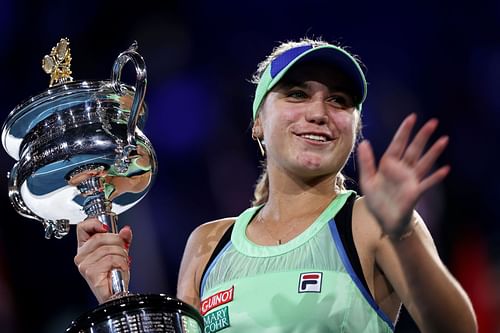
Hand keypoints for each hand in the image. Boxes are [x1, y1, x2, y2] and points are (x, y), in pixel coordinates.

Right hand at [74, 218, 131, 303]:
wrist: (115, 294)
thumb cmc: (114, 275)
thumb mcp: (119, 252)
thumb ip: (122, 239)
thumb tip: (126, 230)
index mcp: (85, 248)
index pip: (82, 227)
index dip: (94, 223)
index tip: (106, 228)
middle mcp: (81, 255)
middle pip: (101, 236)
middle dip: (118, 242)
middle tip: (122, 251)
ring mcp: (84, 264)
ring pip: (108, 248)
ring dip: (121, 255)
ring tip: (121, 263)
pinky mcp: (90, 272)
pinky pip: (111, 259)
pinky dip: (121, 263)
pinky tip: (119, 269)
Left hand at [356, 113, 449, 236]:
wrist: (384, 221)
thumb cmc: (377, 200)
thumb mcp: (367, 180)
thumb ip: (366, 162)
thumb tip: (364, 142)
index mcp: (389, 165)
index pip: (397, 145)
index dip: (404, 132)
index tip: (412, 118)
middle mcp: (402, 170)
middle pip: (414, 150)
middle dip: (423, 137)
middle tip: (433, 122)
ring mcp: (410, 181)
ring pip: (424, 163)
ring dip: (434, 152)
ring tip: (444, 139)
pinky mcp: (415, 193)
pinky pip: (427, 183)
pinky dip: (436, 177)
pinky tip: (445, 169)